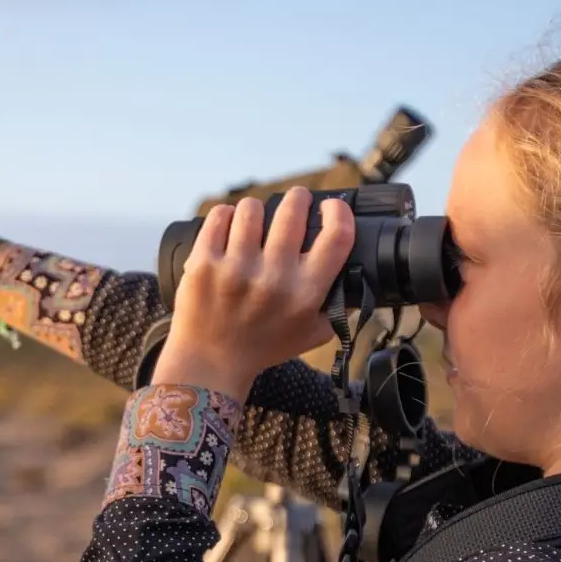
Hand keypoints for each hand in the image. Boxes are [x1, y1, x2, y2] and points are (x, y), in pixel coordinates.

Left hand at [152, 187, 354, 397]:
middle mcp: (273, 279)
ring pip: (252, 208)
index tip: (330, 207)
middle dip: (297, 198)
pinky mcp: (203, 264)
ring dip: (257, 209)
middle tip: (295, 201)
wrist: (211, 363)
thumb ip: (337, 307)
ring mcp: (235, 269)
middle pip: (293, 210)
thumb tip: (357, 276)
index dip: (338, 212)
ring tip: (256, 219)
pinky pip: (219, 216)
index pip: (337, 236)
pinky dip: (226, 216)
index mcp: (305, 294)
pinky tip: (230, 225)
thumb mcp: (312, 334)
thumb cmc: (262, 346)